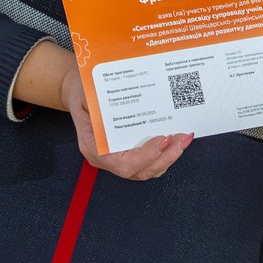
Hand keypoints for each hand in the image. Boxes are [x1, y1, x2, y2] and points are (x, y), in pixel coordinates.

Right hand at [60, 65, 190, 179]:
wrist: (78, 91)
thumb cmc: (83, 93)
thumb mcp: (88, 92)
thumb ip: (103, 99)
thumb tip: (128, 98)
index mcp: (94, 147)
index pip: (123, 164)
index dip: (146, 156)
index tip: (163, 139)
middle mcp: (106, 158)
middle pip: (140, 171)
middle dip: (165, 157)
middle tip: (183, 139)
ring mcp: (118, 158)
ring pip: (148, 169)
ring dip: (169, 156)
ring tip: (184, 138)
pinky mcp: (129, 153)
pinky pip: (149, 162)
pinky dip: (165, 154)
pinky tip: (177, 139)